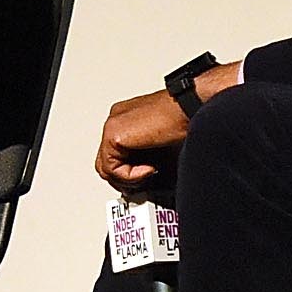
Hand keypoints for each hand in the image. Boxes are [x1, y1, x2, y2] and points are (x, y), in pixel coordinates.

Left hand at [93, 62, 240, 192]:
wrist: (186, 108)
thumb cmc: (181, 121)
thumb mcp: (158, 148)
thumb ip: (143, 161)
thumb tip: (141, 183)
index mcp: (125, 121)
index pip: (114, 154)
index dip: (127, 172)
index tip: (145, 177)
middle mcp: (116, 120)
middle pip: (106, 161)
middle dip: (124, 179)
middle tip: (144, 182)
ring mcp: (112, 125)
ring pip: (105, 167)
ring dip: (128, 179)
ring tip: (149, 172)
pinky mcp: (114, 133)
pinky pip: (111, 167)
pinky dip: (130, 176)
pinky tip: (149, 168)